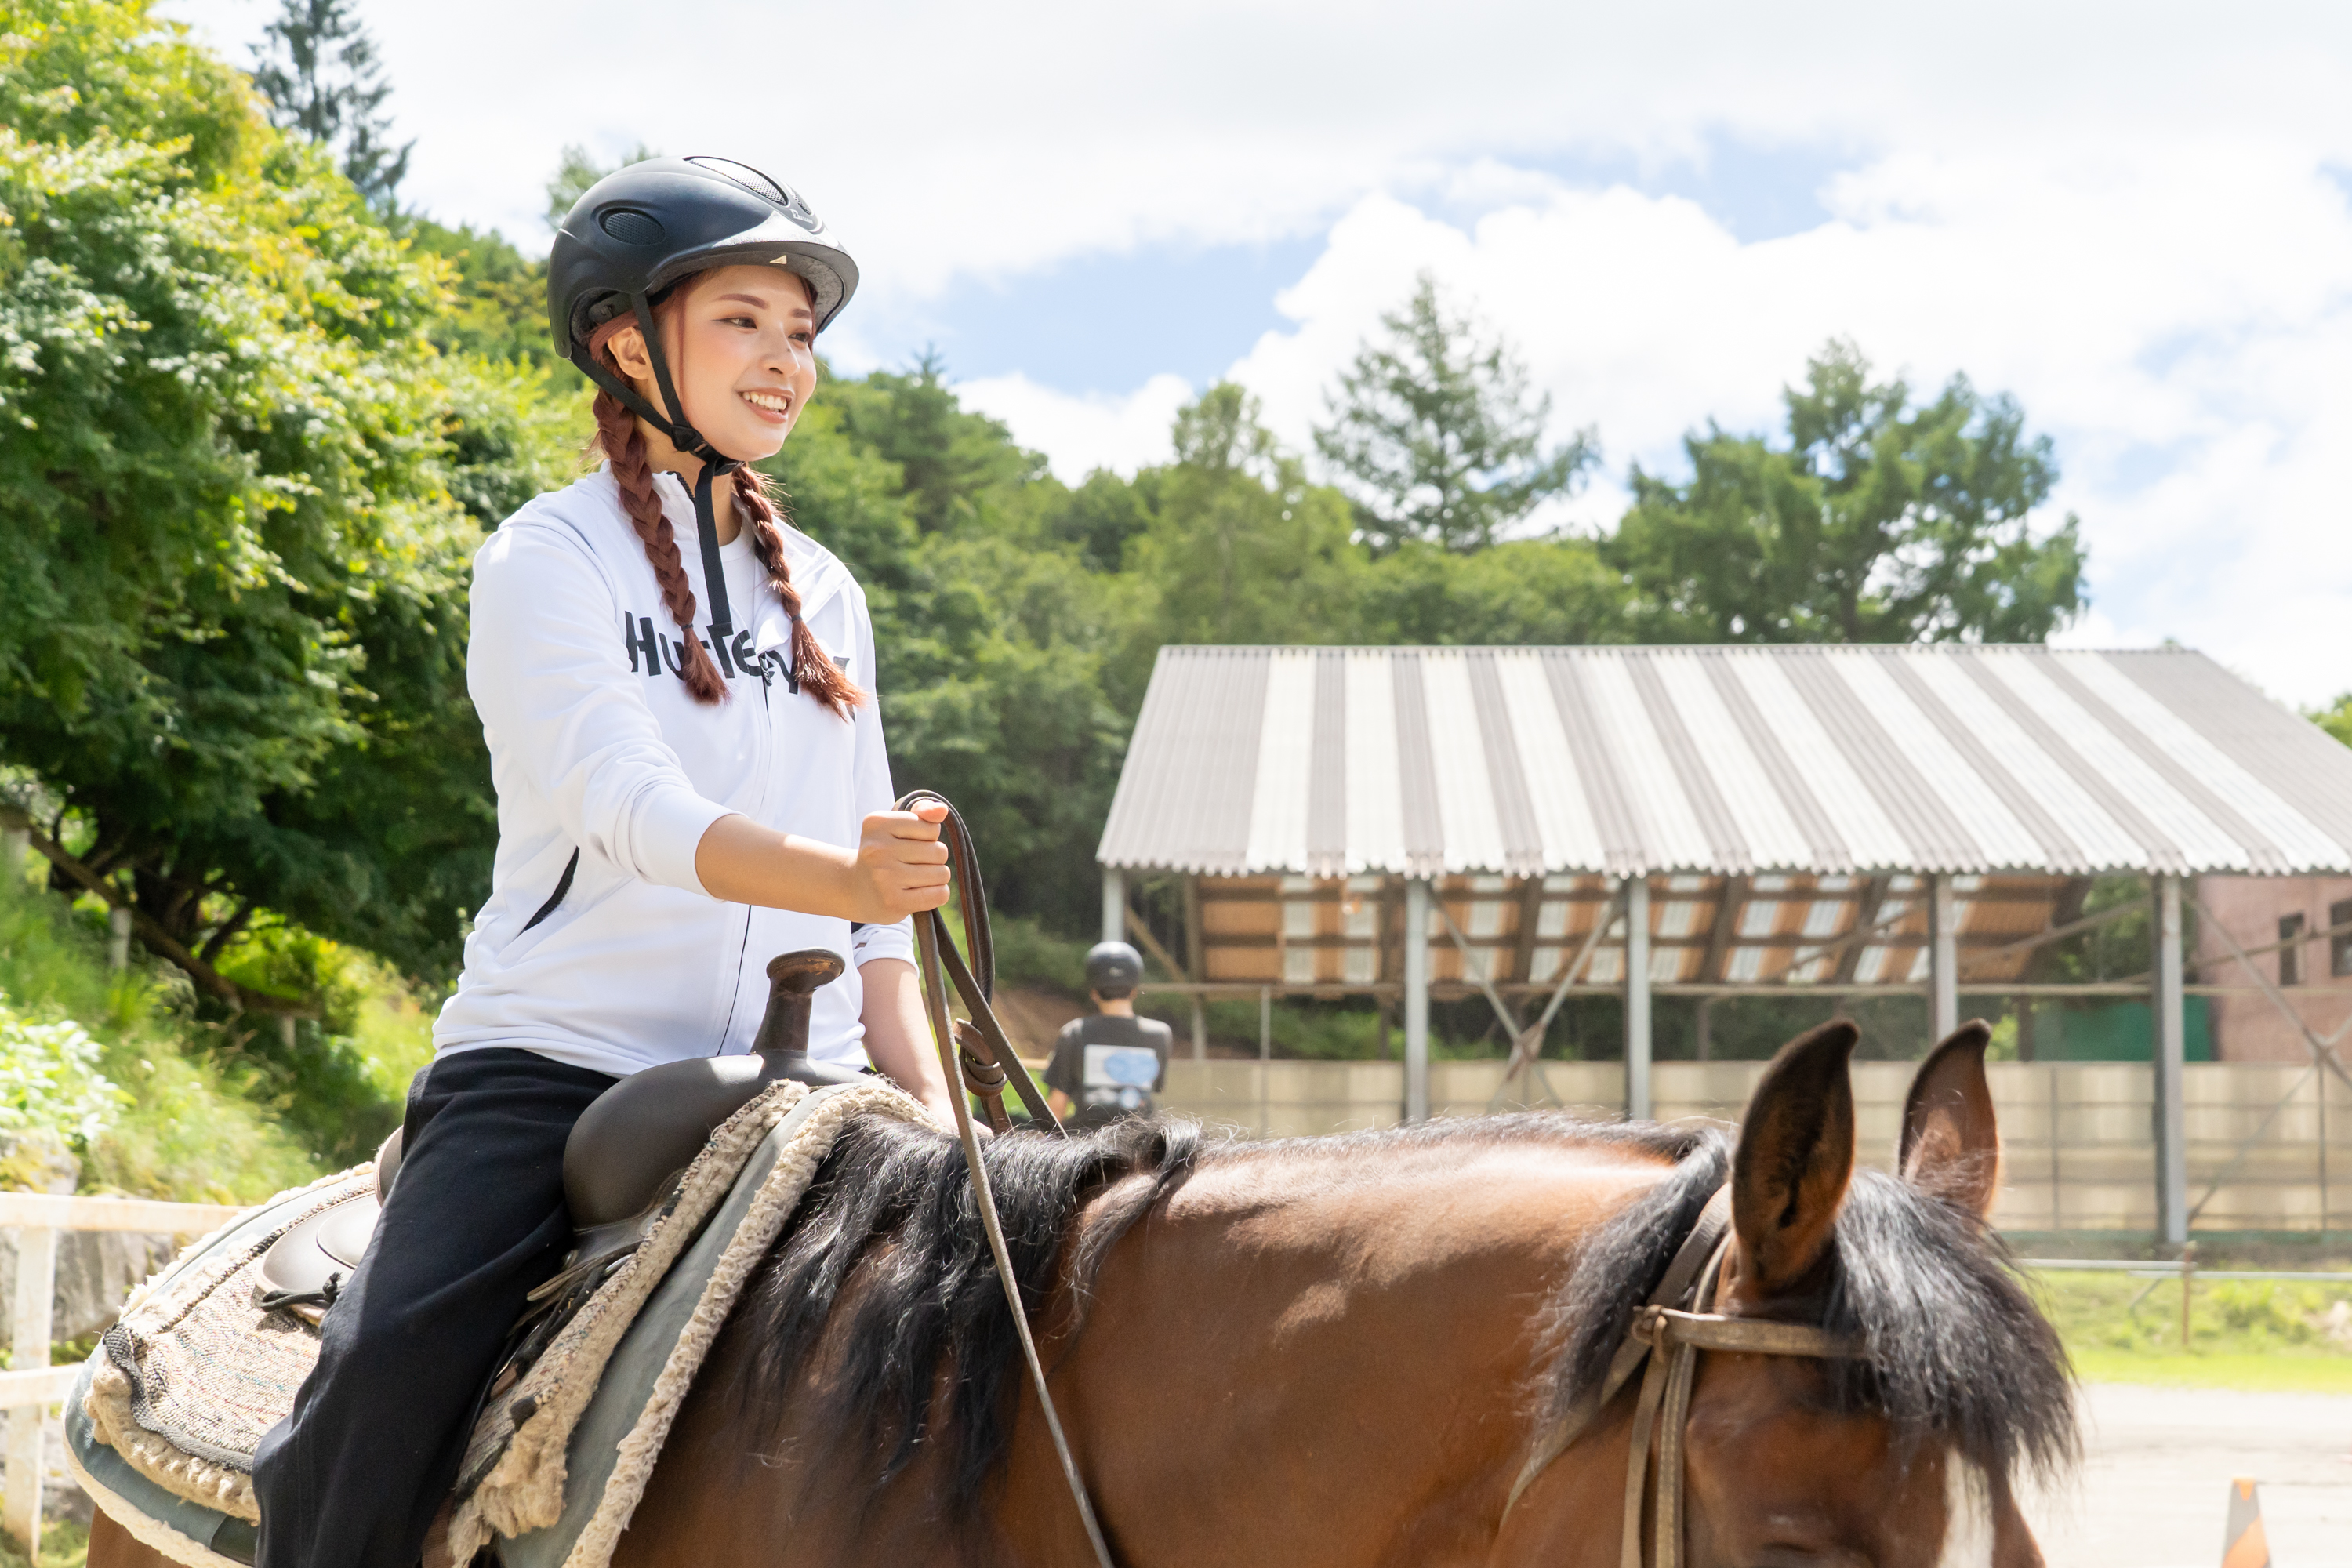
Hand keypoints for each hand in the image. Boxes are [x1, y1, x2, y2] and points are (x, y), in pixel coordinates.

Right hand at [846, 800, 950, 922]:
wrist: (853, 888)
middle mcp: (878, 849)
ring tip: (915, 878)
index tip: (909, 843)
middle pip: (939, 852)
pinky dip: (937, 893)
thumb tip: (941, 809)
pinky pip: (939, 894)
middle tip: (912, 864)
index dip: (928, 837)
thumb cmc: (883, 852)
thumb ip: (921, 812)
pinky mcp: (894, 902)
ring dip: (936, 877)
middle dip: (934, 859)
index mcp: (877, 824)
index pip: (931, 828)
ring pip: (942, 874)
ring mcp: (885, 878)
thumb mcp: (895, 826)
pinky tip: (920, 892)